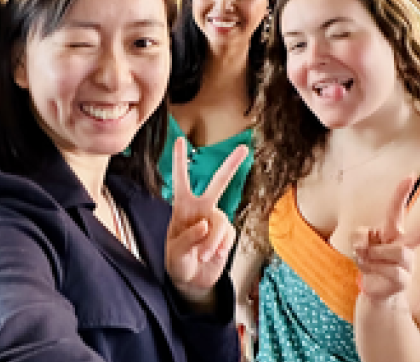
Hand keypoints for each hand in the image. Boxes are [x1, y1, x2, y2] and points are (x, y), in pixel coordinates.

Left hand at [165, 136, 248, 308]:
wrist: (192, 280)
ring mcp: (216, 221)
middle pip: (218, 184)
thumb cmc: (177, 262)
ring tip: (202, 255)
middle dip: (231, 166)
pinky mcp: (227, 235)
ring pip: (220, 222)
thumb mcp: (175, 252)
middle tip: (244, 148)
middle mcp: (202, 209)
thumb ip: (187, 238)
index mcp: (182, 207)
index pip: (182, 181)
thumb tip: (204, 225)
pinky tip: (212, 255)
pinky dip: (219, 247)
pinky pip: (228, 236)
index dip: (181, 161)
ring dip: (211, 241)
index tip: (181, 140)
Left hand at [351, 176, 419, 311]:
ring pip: (396, 252)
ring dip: (375, 255)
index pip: (397, 209)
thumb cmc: (369, 259)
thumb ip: (359, 236)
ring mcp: (408, 264)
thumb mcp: (359, 243)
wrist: (373, 288)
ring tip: (368, 260)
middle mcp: (405, 245)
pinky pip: (391, 271)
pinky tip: (373, 273)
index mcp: (393, 232)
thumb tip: (364, 245)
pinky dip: (374, 269)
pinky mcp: (404, 280)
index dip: (402, 192)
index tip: (411, 175)